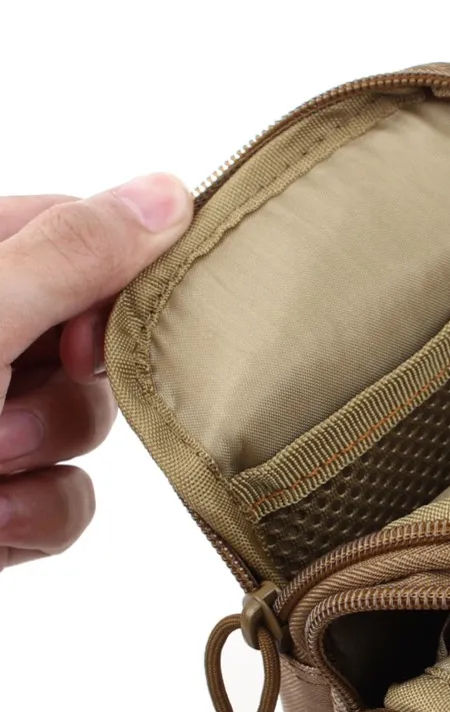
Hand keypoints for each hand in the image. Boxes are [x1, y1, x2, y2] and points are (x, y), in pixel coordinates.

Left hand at [0, 175, 192, 569]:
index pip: (79, 230)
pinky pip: (69, 500)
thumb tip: (170, 193)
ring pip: (90, 430)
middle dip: (61, 393)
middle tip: (2, 406)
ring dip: (42, 463)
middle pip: (97, 341)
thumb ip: (70, 258)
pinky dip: (36, 518)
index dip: (107, 280)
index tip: (83, 329)